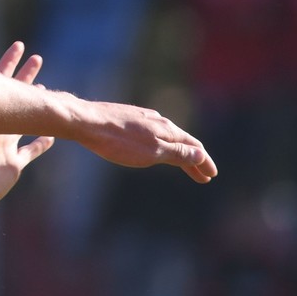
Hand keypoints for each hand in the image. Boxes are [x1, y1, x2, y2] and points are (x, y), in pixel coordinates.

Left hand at [0, 42, 53, 214]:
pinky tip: (53, 136)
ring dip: (35, 108)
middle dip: (26, 76)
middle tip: (38, 57)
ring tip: (46, 91)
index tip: (19, 44)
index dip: (9, 62)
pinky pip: (31, 151)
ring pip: (25, 121)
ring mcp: (4, 144)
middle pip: (15, 95)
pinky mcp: (13, 164)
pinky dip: (41, 143)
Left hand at [70, 96, 216, 182]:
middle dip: (194, 160)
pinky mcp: (126, 118)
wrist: (84, 121)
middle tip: (203, 177)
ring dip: (178, 153)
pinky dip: (161, 145)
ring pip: (166, 137)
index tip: (212, 175)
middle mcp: (157, 120)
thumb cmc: (117, 141)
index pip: (193, 146)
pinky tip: (155, 147)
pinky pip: (152, 133)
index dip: (204, 162)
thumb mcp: (152, 152)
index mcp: (166, 129)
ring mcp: (141, 118)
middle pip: (181, 142)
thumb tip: (200, 154)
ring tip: (183, 165)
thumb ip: (177, 153)